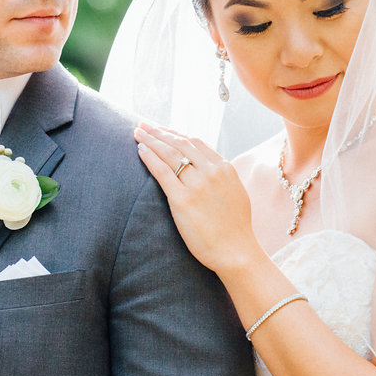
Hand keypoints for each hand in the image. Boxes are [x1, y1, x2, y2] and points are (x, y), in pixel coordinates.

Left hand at [134, 123, 261, 275]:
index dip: (176, 133)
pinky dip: (149, 158)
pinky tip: (140, 150)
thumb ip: (221, 177)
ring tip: (138, 132)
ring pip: (169, 153)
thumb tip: (207, 168)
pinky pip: (162, 172)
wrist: (237, 251)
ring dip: (151, 140)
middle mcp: (212, 172)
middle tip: (143, 124)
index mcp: (225, 168)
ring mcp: (197, 185)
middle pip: (180, 143)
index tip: (163, 129)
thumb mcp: (235, 193)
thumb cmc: (235, 228)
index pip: (196, 142)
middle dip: (159, 131)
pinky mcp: (183, 200)